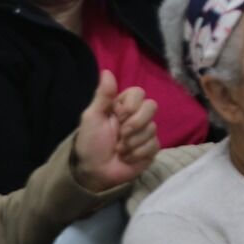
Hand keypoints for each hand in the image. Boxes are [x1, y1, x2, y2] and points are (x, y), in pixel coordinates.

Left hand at [67, 73, 159, 199]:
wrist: (94, 172)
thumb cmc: (90, 143)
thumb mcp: (92, 117)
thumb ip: (103, 95)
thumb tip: (107, 70)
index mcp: (122, 106)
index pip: (139, 93)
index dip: (131, 105)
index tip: (117, 116)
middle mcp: (137, 117)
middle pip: (152, 107)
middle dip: (135, 123)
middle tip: (120, 134)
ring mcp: (146, 133)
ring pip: (152, 128)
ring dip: (132, 142)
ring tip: (119, 149)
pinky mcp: (151, 150)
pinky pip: (154, 145)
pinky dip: (137, 153)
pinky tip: (127, 158)